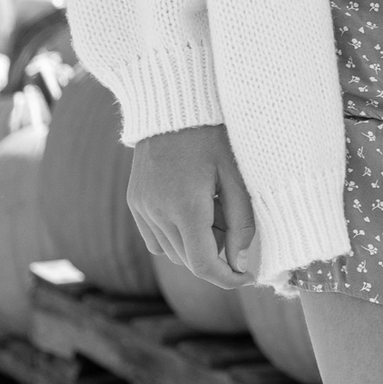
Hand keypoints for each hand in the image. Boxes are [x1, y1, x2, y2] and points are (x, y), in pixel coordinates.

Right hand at [126, 123, 254, 287]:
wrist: (174, 105)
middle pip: (188, 260)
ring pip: (170, 252)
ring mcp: (142, 208)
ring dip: (194, 247)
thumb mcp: (236, 176)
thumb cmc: (214, 136)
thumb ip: (241, 222)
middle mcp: (158, 212)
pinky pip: (154, 238)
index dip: (227, 278)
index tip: (247, 276)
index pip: (203, 265)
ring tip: (213, 213)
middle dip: (215, 256)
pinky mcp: (135, 202)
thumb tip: (240, 262)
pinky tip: (192, 212)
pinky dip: (174, 237)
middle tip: (233, 229)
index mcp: (186, 207)